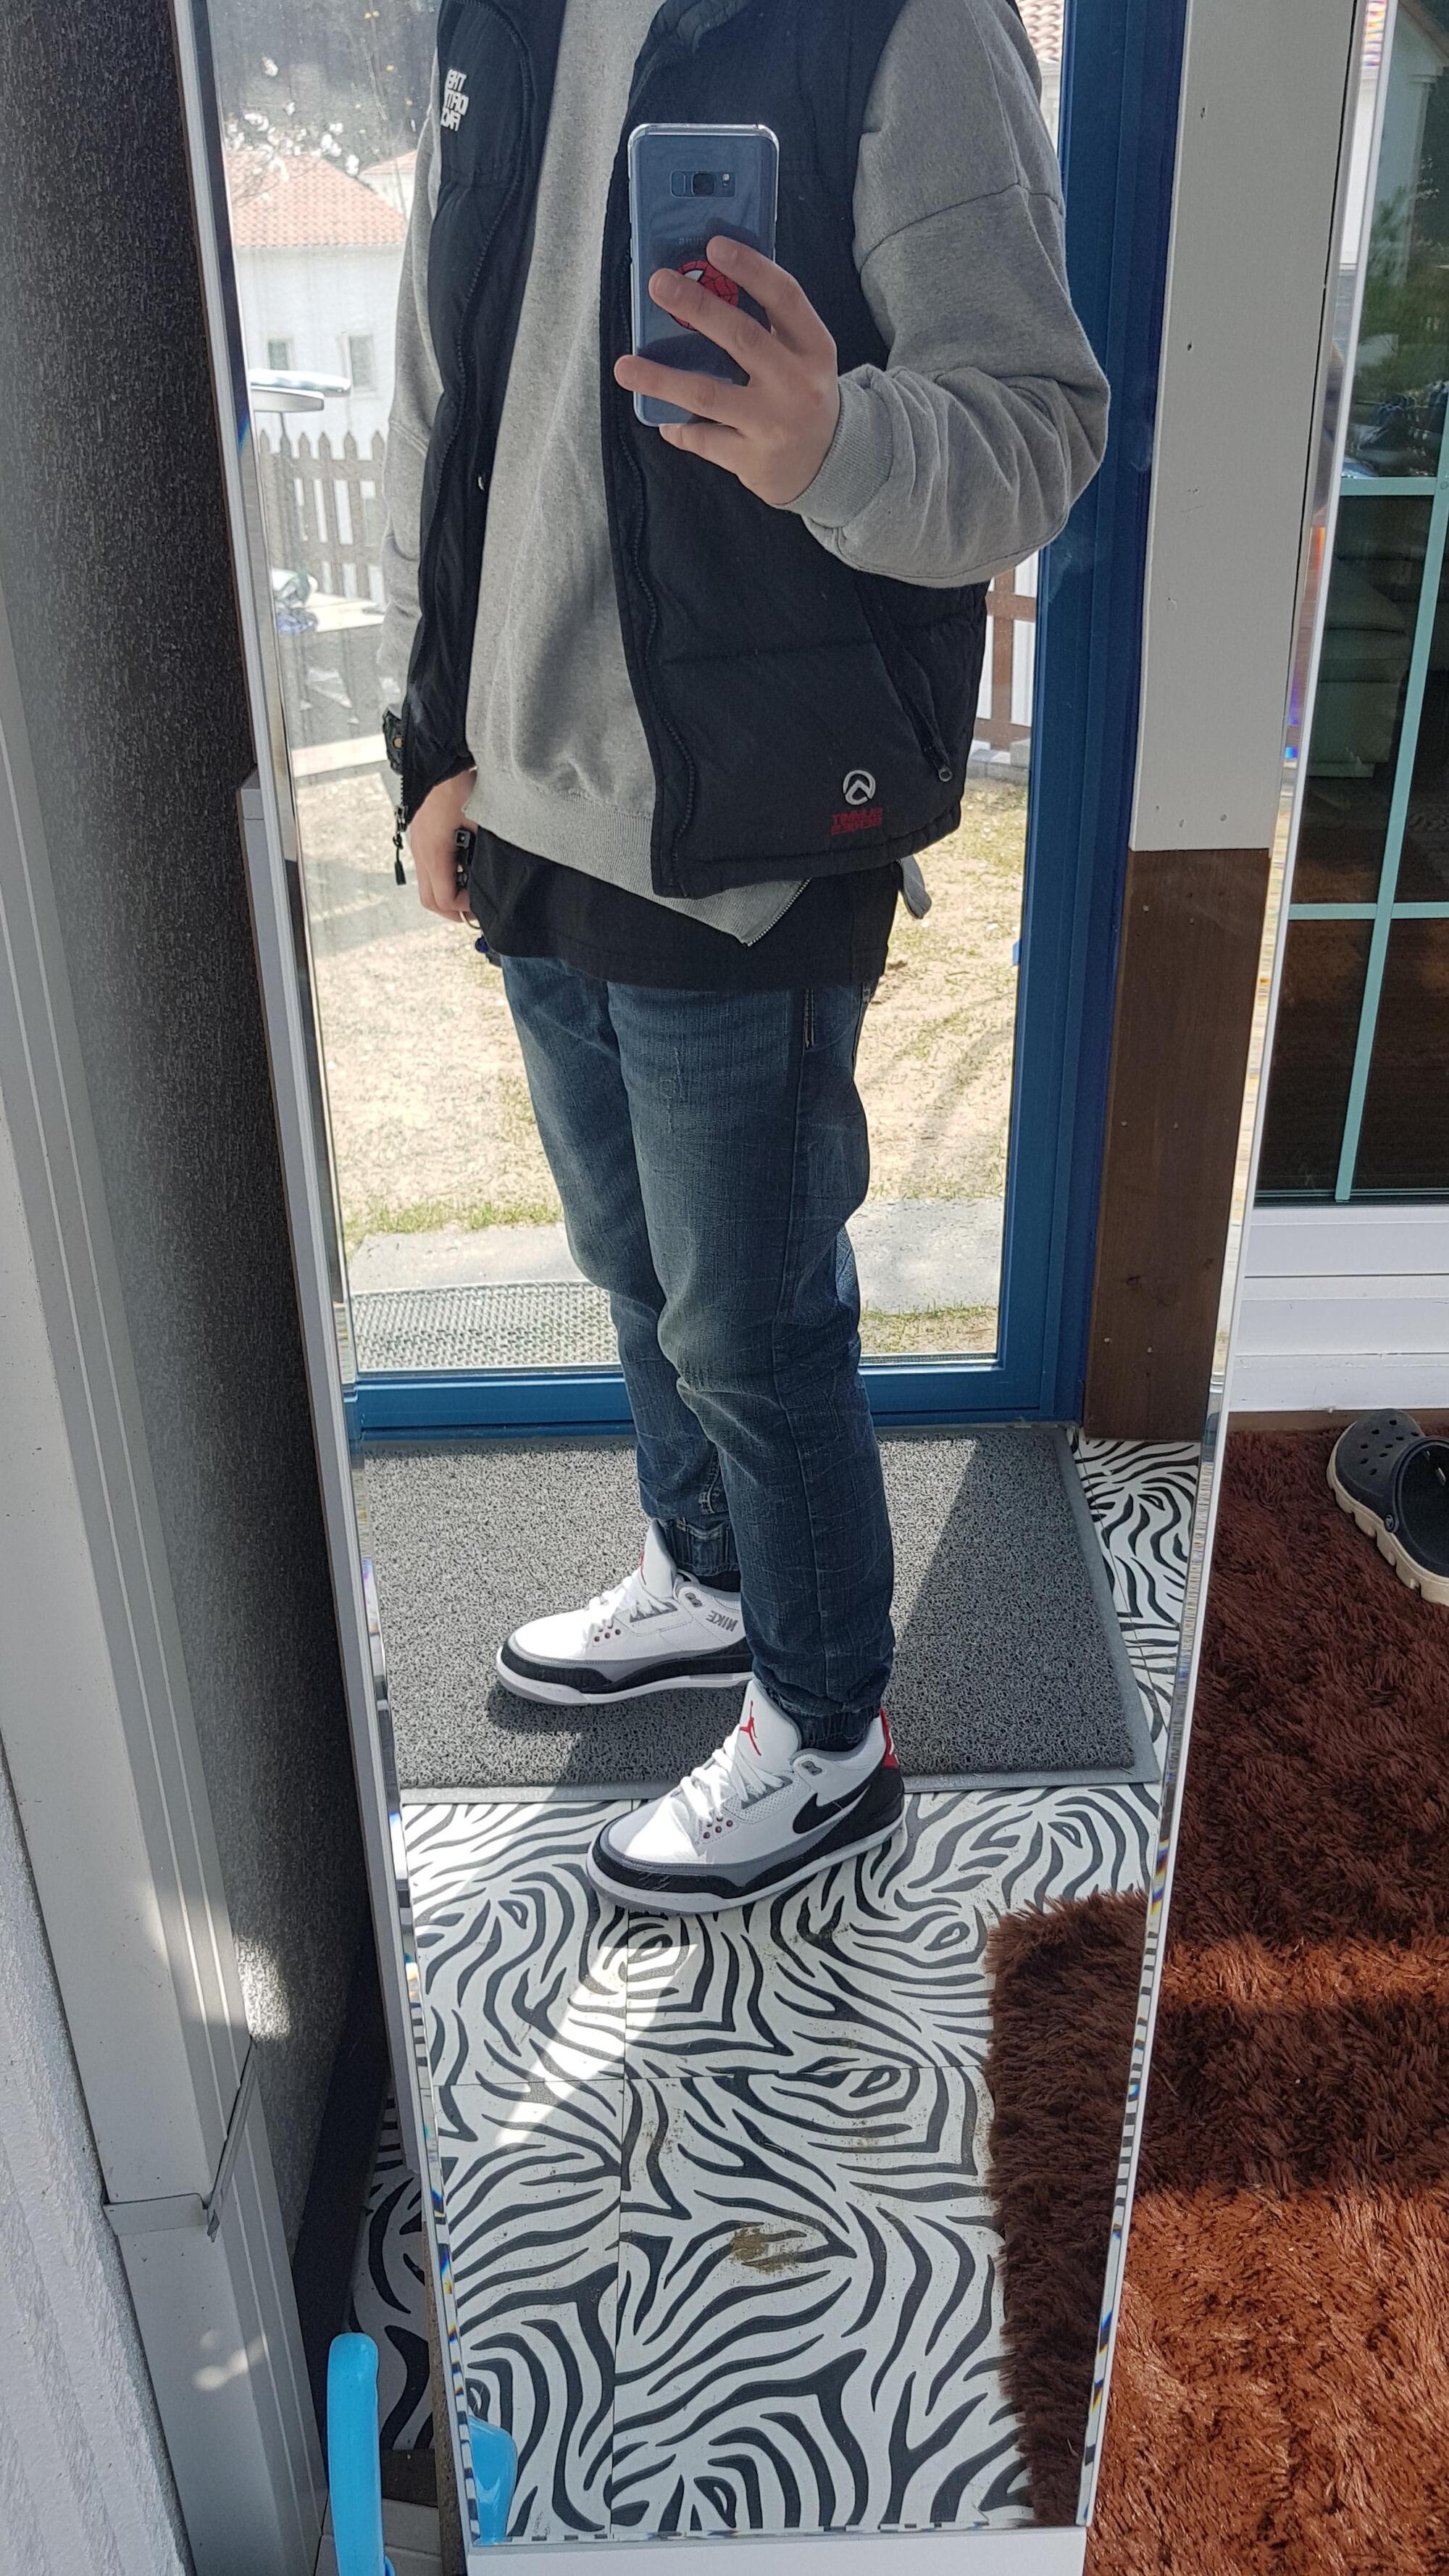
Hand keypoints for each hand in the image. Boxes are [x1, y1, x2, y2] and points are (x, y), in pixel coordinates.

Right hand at [408, 769, 475, 921]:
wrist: (441, 763)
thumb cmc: (461, 787)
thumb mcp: (482, 822)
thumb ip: (487, 852)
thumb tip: (500, 874)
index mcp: (435, 852)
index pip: (445, 898)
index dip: (466, 906)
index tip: (483, 900)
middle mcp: (421, 853)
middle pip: (430, 901)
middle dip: (453, 911)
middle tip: (474, 912)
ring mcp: (418, 846)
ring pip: (426, 888)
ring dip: (447, 895)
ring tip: (469, 892)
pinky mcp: (421, 839)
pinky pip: (426, 871)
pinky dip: (442, 879)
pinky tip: (461, 870)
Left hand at [614, 236, 841, 507]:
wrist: (828, 464)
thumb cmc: (802, 395)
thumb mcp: (803, 356)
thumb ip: (769, 324)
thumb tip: (707, 282)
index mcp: (814, 348)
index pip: (785, 298)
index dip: (751, 268)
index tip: (714, 245)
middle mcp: (797, 384)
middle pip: (742, 338)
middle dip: (697, 307)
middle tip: (659, 284)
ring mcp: (774, 424)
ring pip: (708, 394)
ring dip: (662, 379)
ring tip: (625, 366)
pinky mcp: (752, 459)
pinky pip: (703, 438)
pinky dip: (677, 426)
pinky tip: (663, 418)